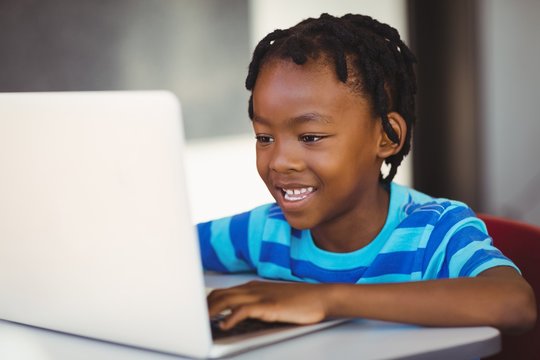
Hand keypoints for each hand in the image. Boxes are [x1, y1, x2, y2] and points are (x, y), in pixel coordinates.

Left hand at [207, 281, 329, 329]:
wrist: (320, 297)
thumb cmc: (299, 301)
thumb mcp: (272, 300)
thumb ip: (255, 305)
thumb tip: (236, 318)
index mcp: (252, 287)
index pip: (221, 292)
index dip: (206, 303)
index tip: (196, 314)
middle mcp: (252, 289)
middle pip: (219, 295)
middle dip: (203, 308)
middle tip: (192, 321)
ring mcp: (260, 296)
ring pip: (226, 301)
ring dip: (211, 313)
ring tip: (201, 324)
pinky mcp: (268, 306)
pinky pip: (243, 311)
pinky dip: (231, 318)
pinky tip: (225, 327)